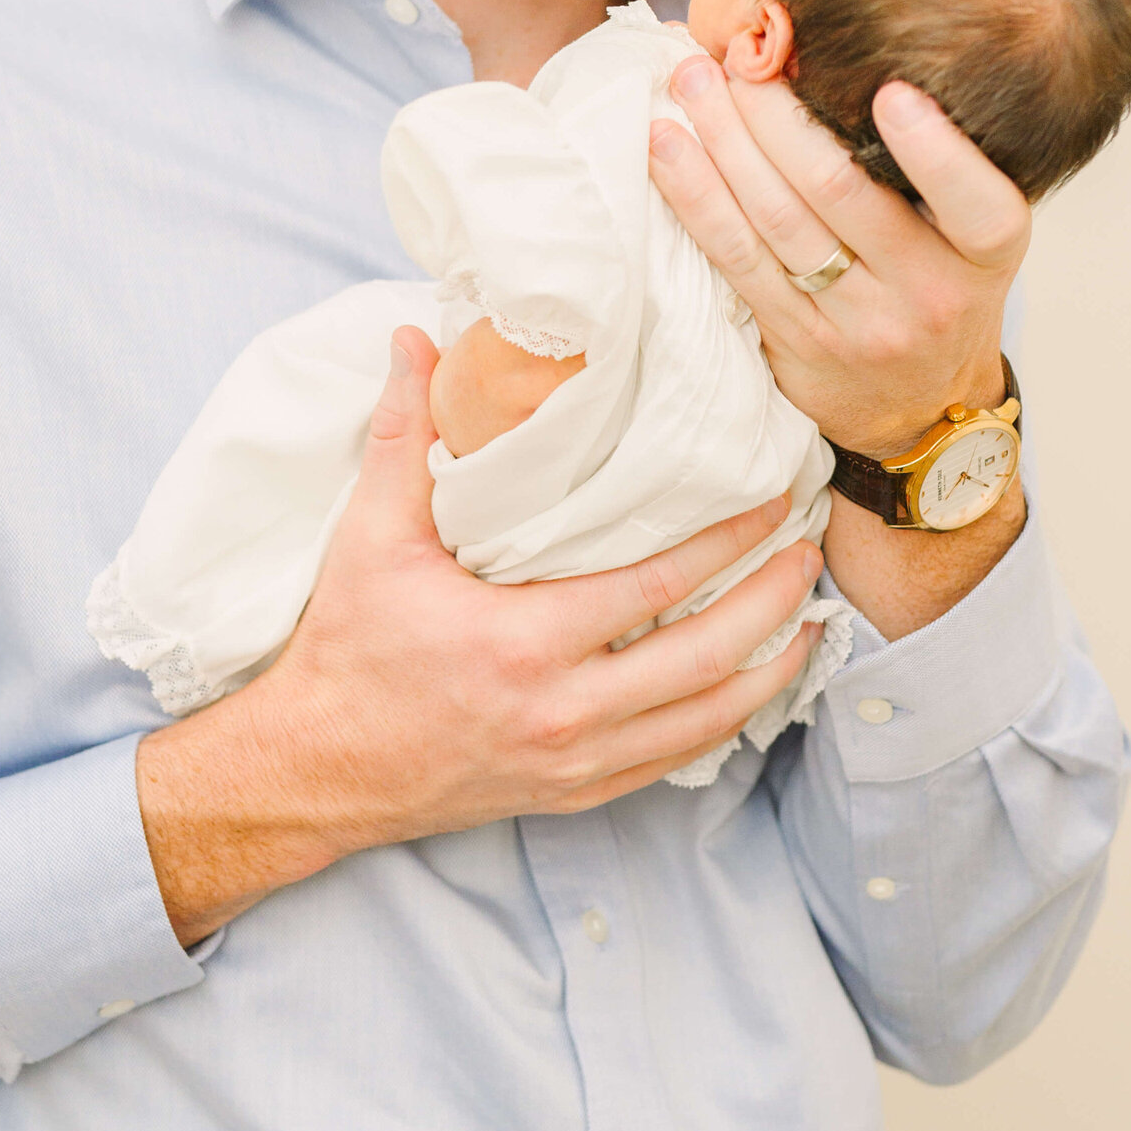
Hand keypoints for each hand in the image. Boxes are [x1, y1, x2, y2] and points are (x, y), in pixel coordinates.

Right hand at [137, 329, 823, 944]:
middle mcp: (563, 711)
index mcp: (522, 643)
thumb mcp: (368, 535)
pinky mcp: (575, 793)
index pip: (658, 587)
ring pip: (705, 720)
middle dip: (773, 603)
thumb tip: (413, 338)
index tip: (773, 499)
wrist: (318, 769)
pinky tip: (751, 685)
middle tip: (813, 551)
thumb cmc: (347, 649)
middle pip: (706, 658)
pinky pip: (673, 758)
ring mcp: (575, 761)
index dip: (727, 542)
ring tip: (811, 618)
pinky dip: (725, 720)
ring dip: (769, 668)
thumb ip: (400, 433)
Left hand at [649, 54, 1028, 455]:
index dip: (934, 150)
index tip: (892, 93)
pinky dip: (694, 196)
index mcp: (986, 255)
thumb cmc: (941, 287)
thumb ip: (938, 170)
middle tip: (740, 54)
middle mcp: (926, 293)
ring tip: (692, 80)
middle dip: (777, 111)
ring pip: (775, 218)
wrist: (920, 410)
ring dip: (723, 140)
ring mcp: (856, 323)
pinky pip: (734, 258)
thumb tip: (846, 57)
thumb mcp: (973, 238)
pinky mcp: (793, 339)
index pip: (977, 203)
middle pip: (838, 190)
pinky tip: (667, 146)